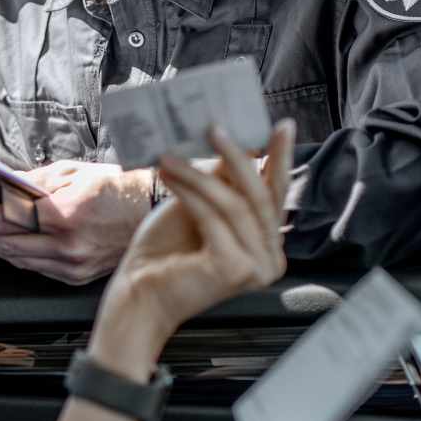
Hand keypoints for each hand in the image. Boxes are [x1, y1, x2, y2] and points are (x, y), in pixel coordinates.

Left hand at [0, 161, 152, 285]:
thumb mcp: (72, 172)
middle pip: (7, 242)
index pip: (7, 218)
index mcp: (65, 214)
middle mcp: (67, 244)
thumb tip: (3, 188)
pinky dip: (16, 257)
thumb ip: (34, 183)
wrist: (152, 210)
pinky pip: (37, 268)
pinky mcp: (77, 275)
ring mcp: (73, 264)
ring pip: (19, 259)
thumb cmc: (116, 188)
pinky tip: (2, 249)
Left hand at [89, 119, 295, 364]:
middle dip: (239, 157)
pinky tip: (168, 175)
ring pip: (234, 204)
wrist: (138, 295)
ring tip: (171, 155)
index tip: (282, 125)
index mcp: (268, 246)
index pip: (276, 196)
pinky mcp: (234, 268)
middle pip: (260, 197)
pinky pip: (213, 217)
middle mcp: (271, 260)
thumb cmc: (165, 253)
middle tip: (217, 127)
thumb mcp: (197, 208)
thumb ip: (221, 184)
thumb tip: (236, 142)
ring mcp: (256, 268)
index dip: (280, 159)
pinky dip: (190, 192)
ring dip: (199, 174)